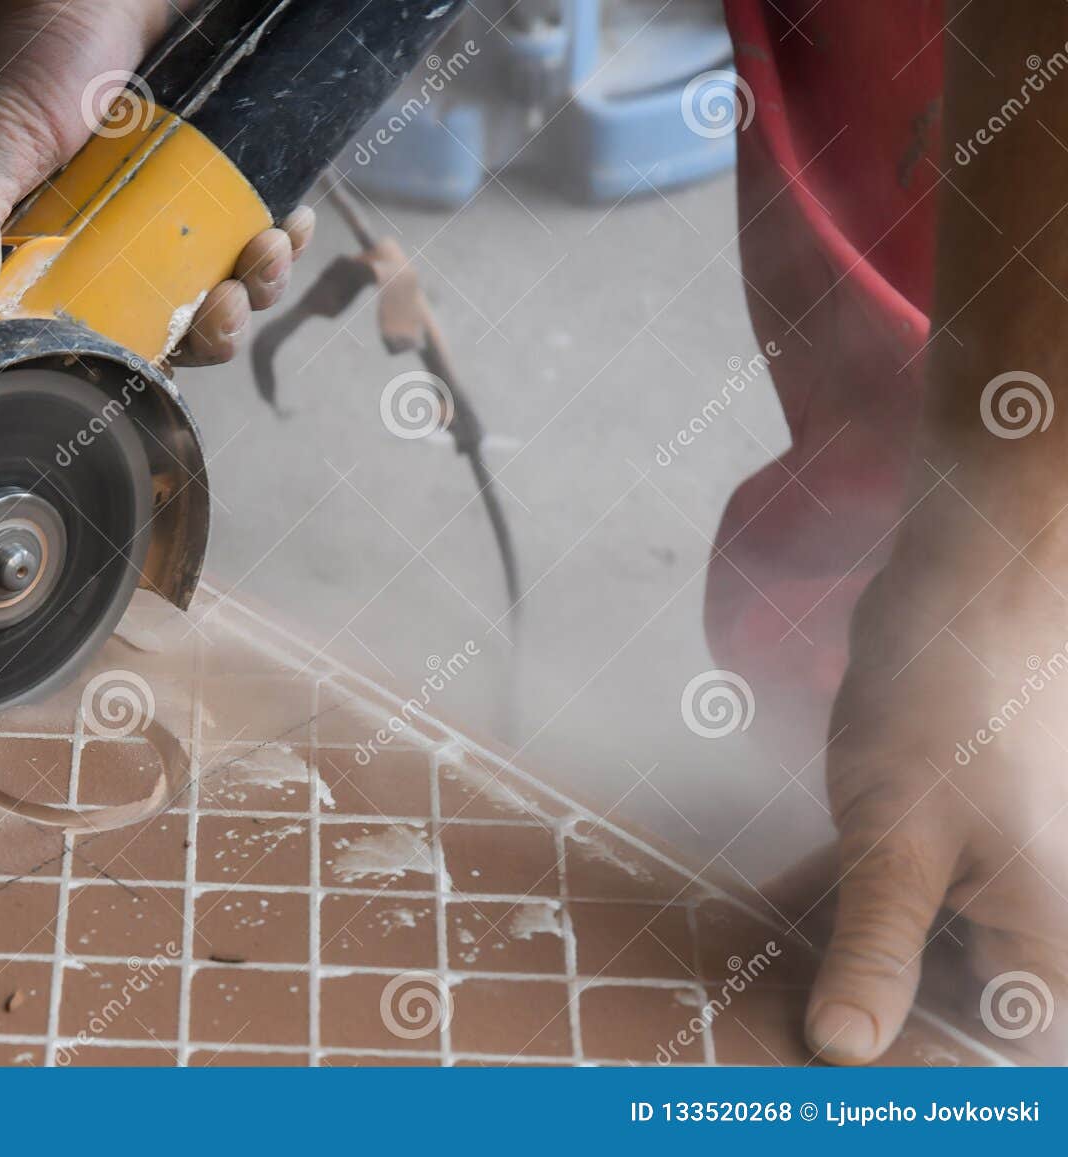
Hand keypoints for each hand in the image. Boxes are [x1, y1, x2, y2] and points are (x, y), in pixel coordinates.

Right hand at [0, 0, 313, 363]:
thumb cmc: (38, 57)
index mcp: (68, 263)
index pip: (111, 343)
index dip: (145, 362)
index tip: (169, 352)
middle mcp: (128, 250)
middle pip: (183, 327)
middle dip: (216, 331)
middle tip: (225, 303)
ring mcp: (179, 218)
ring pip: (233, 285)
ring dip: (262, 286)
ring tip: (269, 249)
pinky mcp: (223, 181)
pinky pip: (263, 228)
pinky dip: (287, 237)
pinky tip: (294, 220)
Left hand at [807, 497, 1067, 1063]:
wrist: (963, 589)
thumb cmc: (957, 708)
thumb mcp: (901, 844)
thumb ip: (874, 950)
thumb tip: (843, 1050)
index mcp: (1044, 948)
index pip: (993, 1062)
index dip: (918, 1084)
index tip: (830, 1094)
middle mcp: (1021, 927)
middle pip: (939, 1016)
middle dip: (858, 1032)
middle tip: (760, 1054)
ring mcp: (973, 886)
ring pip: (898, 958)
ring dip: (829, 973)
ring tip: (741, 1007)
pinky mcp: (926, 846)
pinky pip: (874, 903)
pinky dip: (821, 915)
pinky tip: (752, 933)